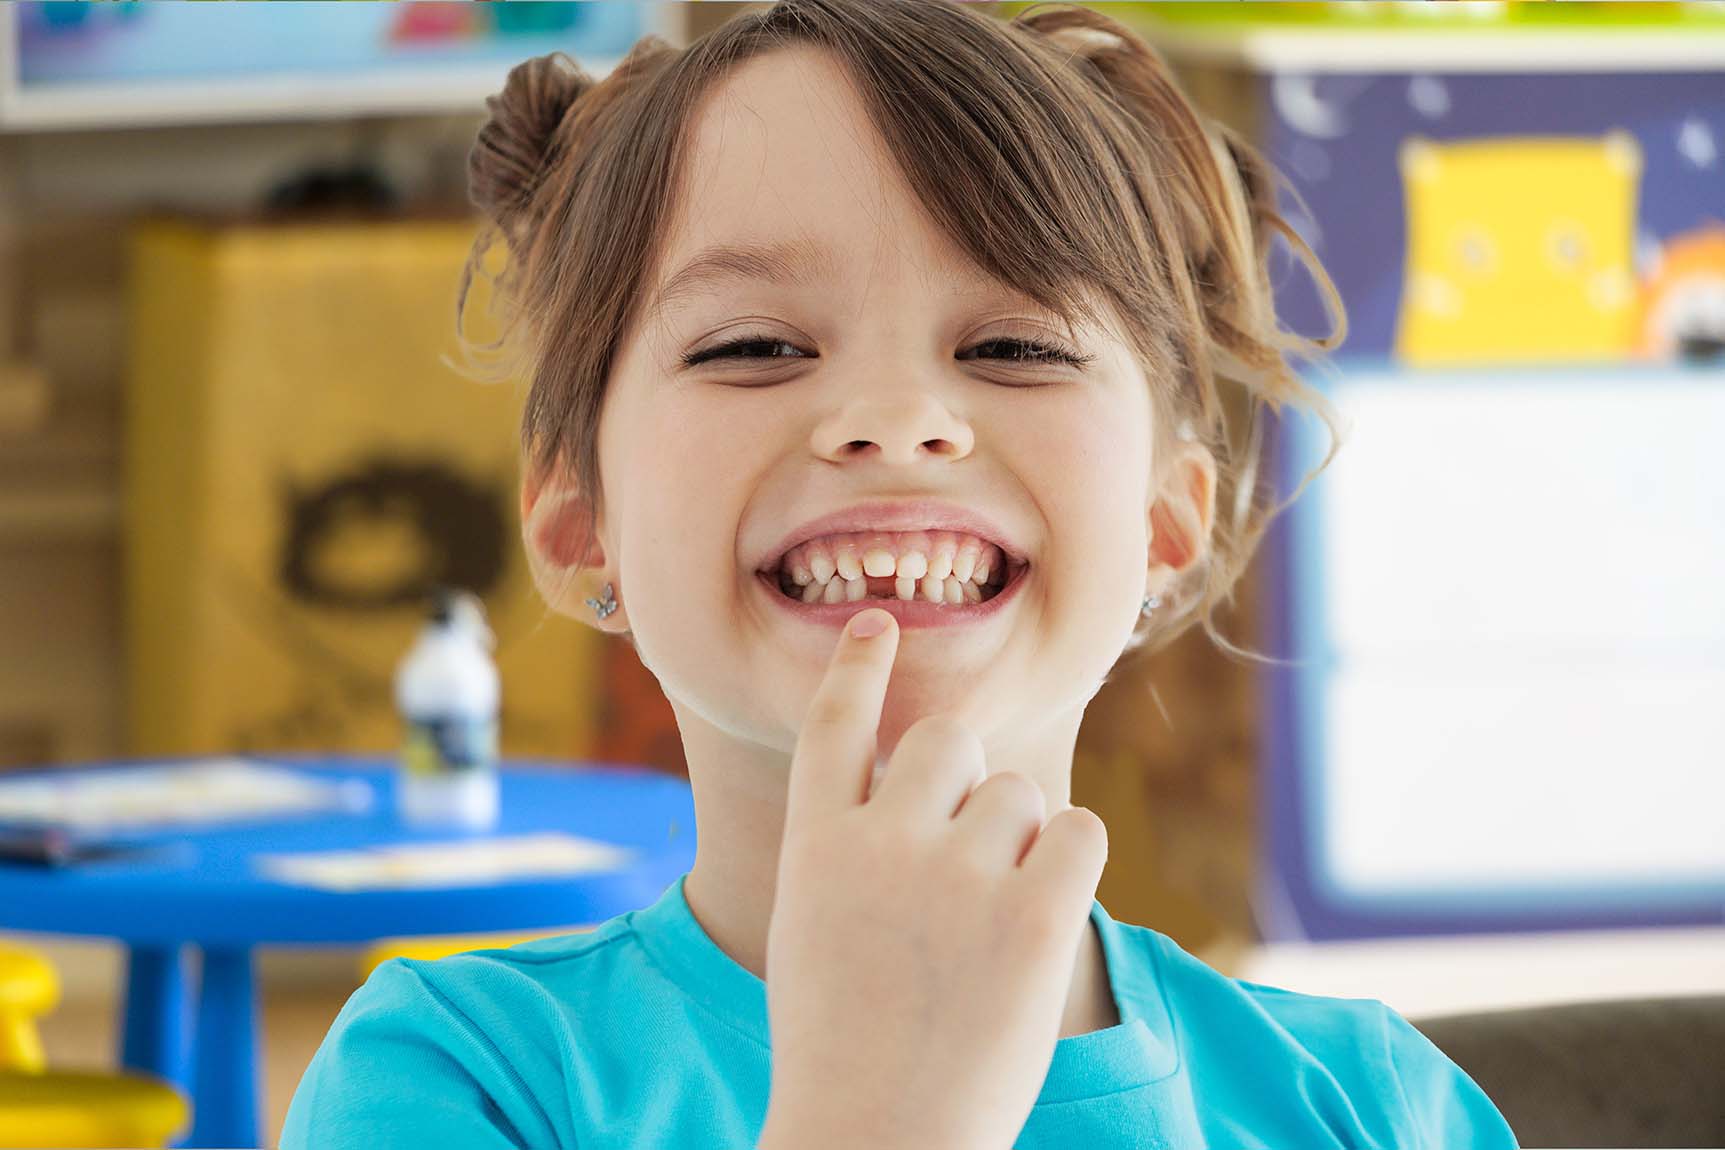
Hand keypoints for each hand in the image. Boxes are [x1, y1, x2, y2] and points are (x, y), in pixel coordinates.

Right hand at [760, 607, 1108, 1149]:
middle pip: (949, 742)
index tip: (879, 625)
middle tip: (969, 848)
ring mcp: (956, 876)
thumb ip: (857, 853)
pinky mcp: (1032, 917)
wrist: (876, 1143)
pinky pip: (1080, 830)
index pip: (835, 727)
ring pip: (1020, 792)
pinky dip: (1072, 860)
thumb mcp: (816, 933)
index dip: (859, 668)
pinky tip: (1045, 912)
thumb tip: (938, 792)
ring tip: (993, 920)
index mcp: (813, 848)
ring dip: (1020, 837)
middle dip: (969, 778)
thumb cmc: (847, 1048)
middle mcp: (880, 842)